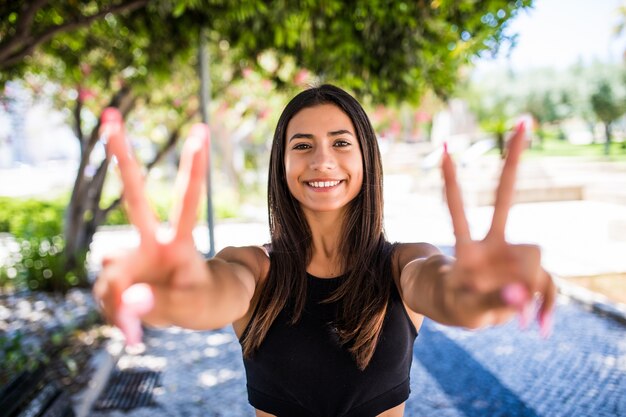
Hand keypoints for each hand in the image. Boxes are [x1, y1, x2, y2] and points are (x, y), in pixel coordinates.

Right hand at [93, 108, 210, 344]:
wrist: (201, 309)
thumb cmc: (201, 300)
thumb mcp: (188, 309)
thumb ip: (153, 305)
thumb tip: (120, 295)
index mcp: (179, 242)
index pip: (187, 201)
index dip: (193, 170)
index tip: (200, 135)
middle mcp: (152, 241)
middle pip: (135, 197)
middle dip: (122, 157)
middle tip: (110, 115)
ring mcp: (132, 256)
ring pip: (110, 271)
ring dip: (116, 304)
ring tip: (138, 328)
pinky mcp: (117, 275)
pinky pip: (106, 295)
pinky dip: (116, 314)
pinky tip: (130, 320)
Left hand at [441, 121, 555, 336]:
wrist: (463, 309)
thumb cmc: (457, 303)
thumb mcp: (467, 309)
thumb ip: (492, 303)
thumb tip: (521, 296)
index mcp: (467, 247)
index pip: (459, 210)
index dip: (451, 184)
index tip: (443, 151)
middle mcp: (492, 242)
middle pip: (506, 196)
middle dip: (514, 160)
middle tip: (523, 121)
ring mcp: (511, 254)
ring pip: (535, 257)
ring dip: (529, 289)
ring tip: (511, 317)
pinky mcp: (527, 271)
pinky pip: (549, 284)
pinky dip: (545, 305)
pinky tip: (537, 328)